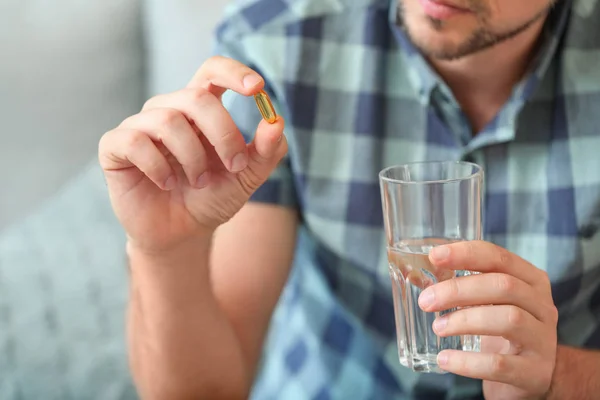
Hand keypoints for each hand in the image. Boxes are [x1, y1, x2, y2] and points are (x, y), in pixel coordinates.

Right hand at [99, 56, 286, 252]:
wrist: (181, 234)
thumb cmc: (211, 198)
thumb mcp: (246, 178)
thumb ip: (265, 152)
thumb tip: (276, 122)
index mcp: (200, 109)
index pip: (212, 71)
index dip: (233, 72)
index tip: (257, 89)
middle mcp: (168, 109)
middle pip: (197, 97)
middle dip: (223, 133)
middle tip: (235, 165)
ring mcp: (139, 126)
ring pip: (168, 120)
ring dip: (193, 157)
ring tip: (199, 182)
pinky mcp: (115, 146)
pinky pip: (135, 141)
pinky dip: (158, 166)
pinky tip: (168, 184)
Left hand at [418, 241, 558, 399]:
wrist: (533, 375)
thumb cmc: (502, 330)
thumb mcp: (490, 303)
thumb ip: (462, 287)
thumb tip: (414, 277)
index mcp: (531, 280)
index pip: (499, 258)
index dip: (466, 254)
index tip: (434, 256)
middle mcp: (543, 306)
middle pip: (503, 286)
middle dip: (458, 290)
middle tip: (426, 301)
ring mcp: (542, 340)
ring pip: (508, 320)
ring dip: (465, 321)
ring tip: (438, 327)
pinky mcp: (535, 372)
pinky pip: (500, 365)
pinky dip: (468, 362)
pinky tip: (445, 359)